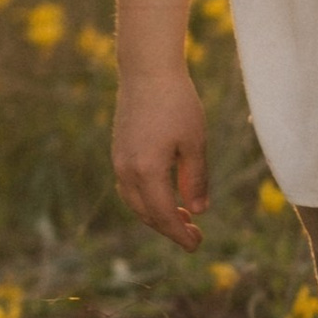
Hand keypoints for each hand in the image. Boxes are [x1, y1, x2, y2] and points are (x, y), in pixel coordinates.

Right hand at [114, 69, 208, 250]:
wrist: (147, 71)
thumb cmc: (177, 103)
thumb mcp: (195, 143)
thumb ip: (196, 180)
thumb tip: (198, 212)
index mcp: (147, 171)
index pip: (164, 215)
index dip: (180, 234)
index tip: (197, 246)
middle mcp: (127, 170)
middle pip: (147, 214)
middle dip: (170, 228)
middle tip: (195, 235)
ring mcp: (118, 161)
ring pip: (135, 202)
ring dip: (157, 215)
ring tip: (183, 218)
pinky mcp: (118, 151)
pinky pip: (129, 187)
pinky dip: (146, 199)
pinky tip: (164, 195)